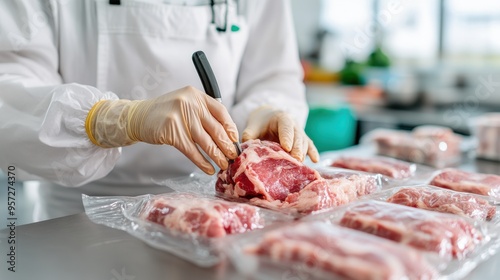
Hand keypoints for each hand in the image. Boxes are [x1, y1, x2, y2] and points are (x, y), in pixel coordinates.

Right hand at [85, 86, 238, 173]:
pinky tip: (208, 168)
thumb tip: (227, 135)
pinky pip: (192, 150)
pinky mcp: (171, 131)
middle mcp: (190, 103)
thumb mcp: (186, 105)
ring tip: (224, 165)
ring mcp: (180, 117)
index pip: (221, 112)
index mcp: (196, 95)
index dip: (230, 128)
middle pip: (215, 128)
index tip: (235, 140)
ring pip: (205, 141)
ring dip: (217, 156)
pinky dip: (202, 161)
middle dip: (226, 146)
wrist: (138, 117)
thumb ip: (203, 114)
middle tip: (233, 157)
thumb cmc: (165, 113)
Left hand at [242, 106, 318, 162]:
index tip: (286, 147)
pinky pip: (310, 145)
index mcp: (281, 118)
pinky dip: (313, 152)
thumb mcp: (253, 126)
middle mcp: (294, 124)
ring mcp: (300, 132)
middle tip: (295, 159)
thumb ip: (249, 135)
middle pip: (298, 136)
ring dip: (303, 153)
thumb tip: (244, 148)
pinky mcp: (303, 140)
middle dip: (297, 148)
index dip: (287, 137)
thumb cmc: (260, 123)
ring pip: (304, 142)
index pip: (286, 127)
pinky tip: (315, 160)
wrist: (268, 118)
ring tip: (300, 163)